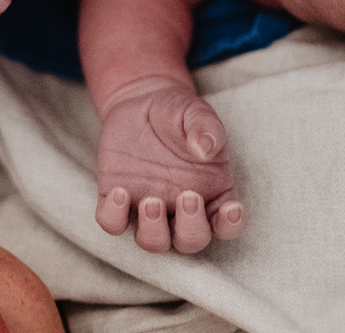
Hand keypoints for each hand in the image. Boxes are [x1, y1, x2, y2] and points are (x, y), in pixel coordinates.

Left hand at [94, 78, 242, 253]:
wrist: (140, 102)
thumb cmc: (178, 113)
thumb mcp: (195, 112)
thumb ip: (205, 128)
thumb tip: (205, 148)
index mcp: (212, 193)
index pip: (227, 225)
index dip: (231, 224)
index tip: (231, 209)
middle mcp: (181, 209)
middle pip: (191, 241)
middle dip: (191, 229)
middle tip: (187, 197)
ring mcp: (149, 208)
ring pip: (153, 242)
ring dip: (153, 231)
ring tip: (150, 200)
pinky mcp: (116, 199)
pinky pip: (113, 222)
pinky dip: (114, 216)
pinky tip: (118, 191)